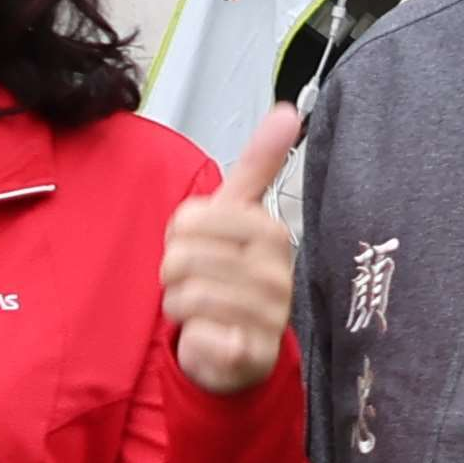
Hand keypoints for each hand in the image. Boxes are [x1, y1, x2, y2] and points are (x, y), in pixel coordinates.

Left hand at [165, 106, 304, 394]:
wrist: (241, 346)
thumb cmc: (230, 273)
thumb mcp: (238, 215)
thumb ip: (259, 163)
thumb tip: (290, 110)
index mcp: (270, 231)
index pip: (188, 221)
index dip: (178, 237)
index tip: (201, 247)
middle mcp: (277, 271)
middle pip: (180, 258)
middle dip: (173, 274)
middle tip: (196, 282)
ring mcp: (270, 313)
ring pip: (184, 296)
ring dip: (178, 306)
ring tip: (202, 309)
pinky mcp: (254, 352)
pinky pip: (199, 335)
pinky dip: (193, 339)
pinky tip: (212, 337)